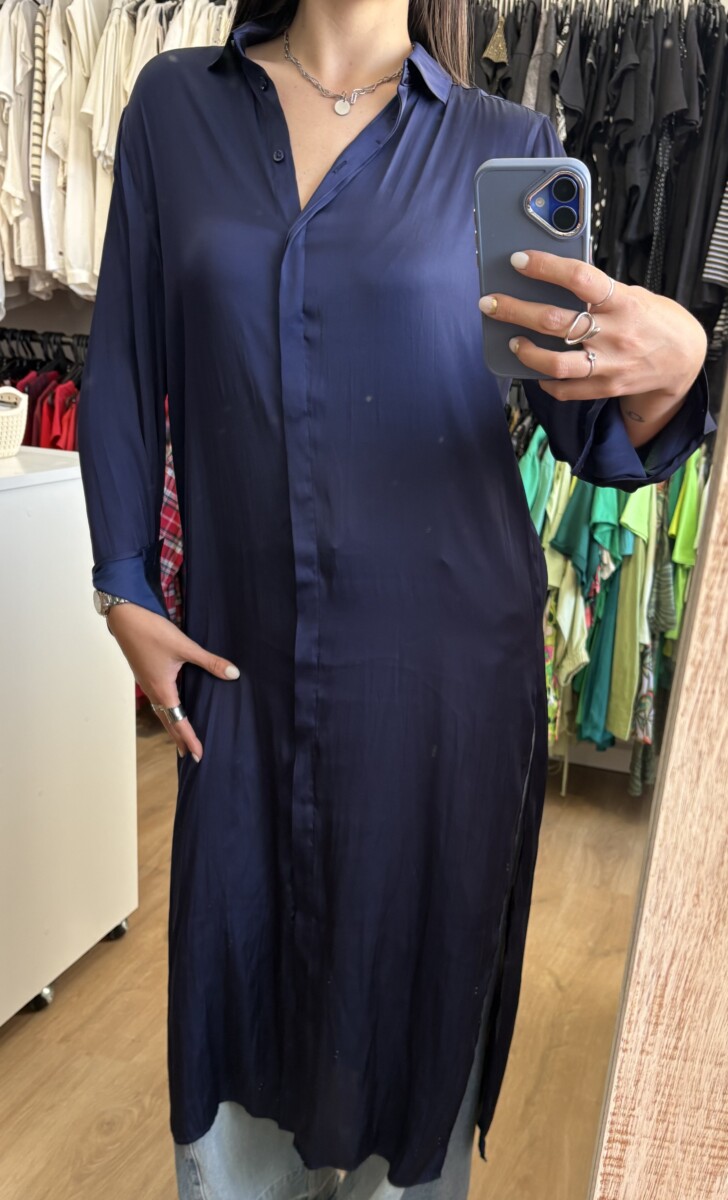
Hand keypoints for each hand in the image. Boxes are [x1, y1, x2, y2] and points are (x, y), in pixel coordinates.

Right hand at [106, 602, 239, 760]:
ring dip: (172, 726)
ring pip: (161, 712)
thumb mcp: (185, 647)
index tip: (198, 755)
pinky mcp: (145, 675)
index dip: (190, 739)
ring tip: (182, 737)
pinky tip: (173, 706)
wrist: (125, 618)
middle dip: (179, 738)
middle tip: (190, 754)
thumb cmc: (152, 632)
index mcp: (163, 690)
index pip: (178, 722)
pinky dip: (166, 711)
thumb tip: (234, 674)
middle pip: (168, 722)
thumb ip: (210, 662)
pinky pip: (158, 701)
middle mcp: (153, 691)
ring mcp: (147, 683)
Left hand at [479, 250, 706, 443]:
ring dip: (526, 352)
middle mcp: (615, 334)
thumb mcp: (631, 294)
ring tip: (512, 341)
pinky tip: (535, 370)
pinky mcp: (605, 388)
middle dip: (515, 310)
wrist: (682, 358)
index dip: (545, 267)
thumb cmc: (650, 318)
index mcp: (622, 301)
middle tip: (490, 303)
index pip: (579, 279)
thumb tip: (551, 278)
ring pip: (555, 362)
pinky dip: (545, 380)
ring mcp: (609, 364)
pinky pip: (565, 389)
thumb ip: (597, 290)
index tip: (518, 260)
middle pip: (555, 321)